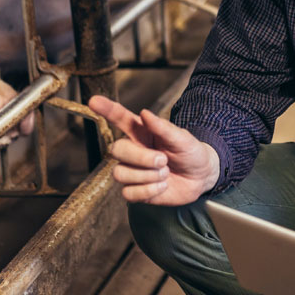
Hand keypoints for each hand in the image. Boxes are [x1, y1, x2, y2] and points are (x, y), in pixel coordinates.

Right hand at [88, 95, 220, 204]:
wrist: (201, 177)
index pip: (119, 118)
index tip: (93, 101)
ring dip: (147, 176)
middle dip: (140, 158)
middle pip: (116, 150)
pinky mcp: (135, 190)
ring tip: (164, 173)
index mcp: (142, 132)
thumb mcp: (182, 138)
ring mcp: (132, 170)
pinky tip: (162, 186)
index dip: (106, 109)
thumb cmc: (190, 153)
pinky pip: (128, 193)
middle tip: (163, 160)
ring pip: (119, 173)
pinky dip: (149, 191)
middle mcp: (133, 150)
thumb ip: (163, 127)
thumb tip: (145, 113)